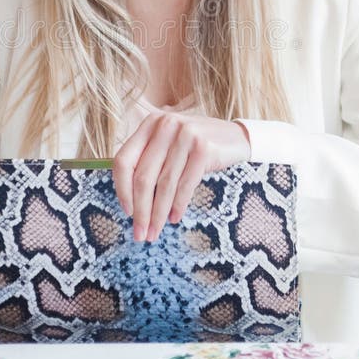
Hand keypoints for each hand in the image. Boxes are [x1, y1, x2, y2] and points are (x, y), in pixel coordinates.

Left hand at [112, 105, 251, 242]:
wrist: (236, 137)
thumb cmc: (196, 146)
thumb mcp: (169, 144)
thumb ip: (150, 160)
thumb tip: (129, 202)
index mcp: (150, 123)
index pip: (123, 160)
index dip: (121, 189)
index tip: (126, 212)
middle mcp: (165, 125)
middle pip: (143, 177)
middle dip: (140, 210)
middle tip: (140, 234)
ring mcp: (185, 135)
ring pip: (164, 184)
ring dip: (158, 214)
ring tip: (155, 232)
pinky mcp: (204, 148)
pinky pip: (185, 185)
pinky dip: (178, 205)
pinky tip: (174, 218)